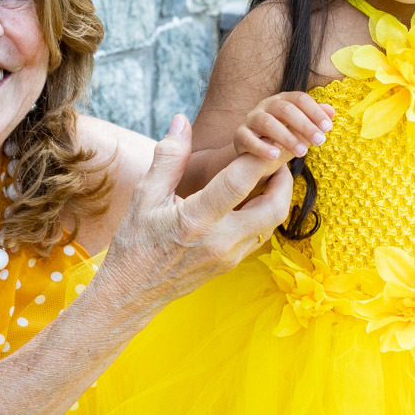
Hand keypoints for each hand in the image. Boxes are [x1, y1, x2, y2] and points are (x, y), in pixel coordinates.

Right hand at [96, 114, 293, 313]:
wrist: (131, 294)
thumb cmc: (134, 242)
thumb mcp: (145, 196)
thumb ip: (168, 157)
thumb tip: (182, 121)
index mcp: (196, 220)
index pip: (239, 183)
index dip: (262, 157)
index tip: (275, 137)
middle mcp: (220, 241)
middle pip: (273, 207)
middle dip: (283, 178)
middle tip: (280, 156)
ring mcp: (230, 257)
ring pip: (272, 224)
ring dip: (278, 196)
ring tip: (271, 173)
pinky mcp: (232, 265)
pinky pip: (260, 235)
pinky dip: (265, 213)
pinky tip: (255, 197)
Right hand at [233, 92, 334, 161]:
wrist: (256, 156)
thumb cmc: (282, 139)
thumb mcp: (300, 130)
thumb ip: (314, 120)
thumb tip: (331, 111)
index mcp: (283, 100)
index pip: (300, 99)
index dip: (315, 112)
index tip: (327, 128)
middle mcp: (266, 105)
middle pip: (285, 109)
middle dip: (304, 125)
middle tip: (320, 141)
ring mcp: (251, 119)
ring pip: (267, 122)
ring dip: (287, 137)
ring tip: (302, 152)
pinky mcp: (240, 134)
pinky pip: (249, 139)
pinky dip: (262, 147)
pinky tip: (275, 156)